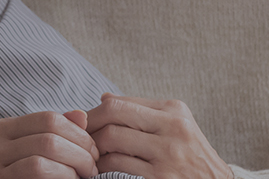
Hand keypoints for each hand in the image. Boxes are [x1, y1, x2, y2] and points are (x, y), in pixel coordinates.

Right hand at [0, 109, 100, 178]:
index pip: (48, 119)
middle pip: (48, 139)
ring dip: (72, 170)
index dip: (78, 133)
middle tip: (92, 168)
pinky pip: (36, 177)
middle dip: (80, 153)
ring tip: (83, 177)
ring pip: (41, 163)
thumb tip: (81, 115)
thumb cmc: (21, 178)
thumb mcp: (35, 151)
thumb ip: (54, 134)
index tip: (93, 151)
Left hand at [86, 94, 231, 178]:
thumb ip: (142, 111)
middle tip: (77, 136)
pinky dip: (102, 165)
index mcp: (174, 109)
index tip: (82, 122)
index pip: (121, 101)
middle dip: (89, 124)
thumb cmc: (191, 156)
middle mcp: (172, 125)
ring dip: (93, 147)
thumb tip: (103, 98)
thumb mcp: (175, 126)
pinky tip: (98, 168)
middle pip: (114, 112)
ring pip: (113, 137)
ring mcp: (168, 151)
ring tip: (88, 154)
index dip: (95, 111)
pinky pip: (118, 163)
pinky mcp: (162, 175)